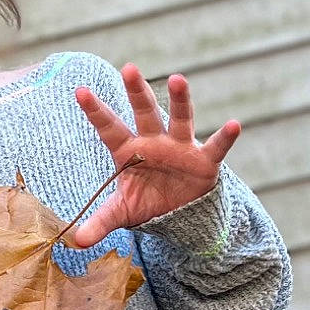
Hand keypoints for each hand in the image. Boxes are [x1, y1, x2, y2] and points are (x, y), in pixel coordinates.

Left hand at [69, 67, 239, 248]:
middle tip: (129, 68)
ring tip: (177, 79)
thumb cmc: (146, 202)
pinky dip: (225, 137)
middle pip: (144, 112)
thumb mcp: (122, 213)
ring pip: (180, 119)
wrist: (180, 213)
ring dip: (180, 100)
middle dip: (137, 92)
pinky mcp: (204, 161)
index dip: (95, 111)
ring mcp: (180, 147)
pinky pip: (216, 147)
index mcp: (129, 150)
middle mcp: (154, 141)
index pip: (109, 128)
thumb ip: (101, 222)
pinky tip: (234, 125)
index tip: (79, 91)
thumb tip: (75, 241)